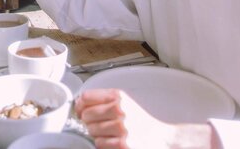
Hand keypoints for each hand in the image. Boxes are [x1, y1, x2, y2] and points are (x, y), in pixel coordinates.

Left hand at [75, 89, 214, 148]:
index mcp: (118, 96)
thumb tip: (79, 102)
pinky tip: (113, 141)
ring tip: (110, 132)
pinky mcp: (122, 145)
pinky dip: (103, 144)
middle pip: (87, 115)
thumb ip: (103, 99)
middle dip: (88, 120)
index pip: (87, 97)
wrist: (161, 137)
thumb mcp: (124, 102)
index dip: (79, 104)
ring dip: (96, 133)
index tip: (79, 108)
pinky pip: (99, 144)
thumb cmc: (139, 120)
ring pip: (91, 131)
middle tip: (99, 123)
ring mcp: (121, 128)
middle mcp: (119, 110)